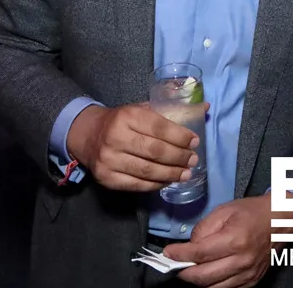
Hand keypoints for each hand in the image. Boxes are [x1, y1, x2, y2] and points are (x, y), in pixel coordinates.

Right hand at [66, 103, 203, 191]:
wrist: (87, 135)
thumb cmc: (122, 120)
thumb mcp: (141, 109)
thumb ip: (170, 110)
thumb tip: (204, 107)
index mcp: (127, 116)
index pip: (159, 127)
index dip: (180, 136)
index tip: (195, 142)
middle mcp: (116, 137)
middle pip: (155, 151)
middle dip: (179, 157)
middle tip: (193, 160)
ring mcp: (109, 160)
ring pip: (147, 171)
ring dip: (170, 174)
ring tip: (185, 173)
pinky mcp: (106, 178)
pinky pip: (136, 185)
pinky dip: (155, 185)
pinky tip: (167, 181)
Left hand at [165, 193, 292, 287]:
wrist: (280, 220)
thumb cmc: (252, 212)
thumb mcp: (225, 210)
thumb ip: (204, 228)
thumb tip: (190, 246)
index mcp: (236, 239)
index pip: (199, 253)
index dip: (179, 254)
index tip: (168, 253)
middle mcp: (242, 261)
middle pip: (203, 277)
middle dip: (183, 272)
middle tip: (175, 264)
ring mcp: (248, 274)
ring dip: (197, 280)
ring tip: (190, 269)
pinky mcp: (252, 281)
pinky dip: (213, 284)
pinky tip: (209, 272)